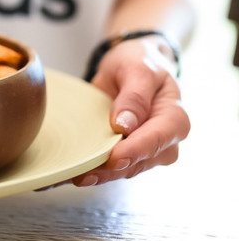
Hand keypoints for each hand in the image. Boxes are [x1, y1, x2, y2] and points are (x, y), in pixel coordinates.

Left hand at [72, 37, 189, 185]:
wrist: (134, 65)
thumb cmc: (140, 63)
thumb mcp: (137, 69)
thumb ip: (135, 95)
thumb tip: (126, 126)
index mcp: (174, 118)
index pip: (157, 139)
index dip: (136, 151)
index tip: (114, 158)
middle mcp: (164, 141)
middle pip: (138, 161)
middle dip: (110, 171)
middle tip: (80, 174)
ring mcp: (145, 151)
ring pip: (122, 169)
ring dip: (97, 175)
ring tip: (67, 176)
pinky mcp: (126, 152)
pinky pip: (110, 166)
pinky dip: (89, 170)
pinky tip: (65, 175)